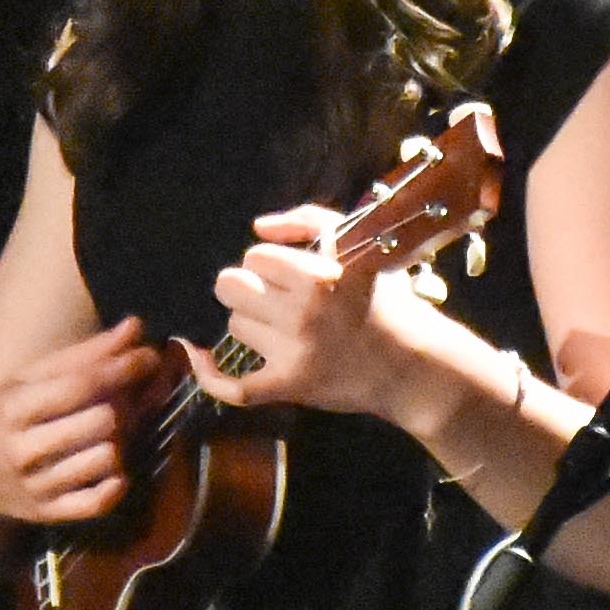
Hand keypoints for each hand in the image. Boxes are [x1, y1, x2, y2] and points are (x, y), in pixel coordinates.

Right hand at [0, 313, 171, 531]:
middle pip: (101, 421)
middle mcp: (25, 449)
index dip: (123, 368)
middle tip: (128, 396)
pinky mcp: (48, 513)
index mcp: (16, 407)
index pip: (81, 385)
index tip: (148, 356)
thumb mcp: (27, 379)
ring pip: (106, 459)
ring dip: (122, 440)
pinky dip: (116, 483)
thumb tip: (134, 328)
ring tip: (115, 429)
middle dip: (125, 403)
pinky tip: (113, 466)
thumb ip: (82, 355)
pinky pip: (98, 501)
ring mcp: (38, 486)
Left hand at [197, 198, 469, 424]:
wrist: (412, 364)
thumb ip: (307, 222)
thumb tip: (256, 228)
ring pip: (235, 326)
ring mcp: (294, 353)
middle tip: (269, 297)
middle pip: (230, 288)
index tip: (285, 274)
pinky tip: (196, 355)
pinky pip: (232, 386)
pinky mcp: (290, 387)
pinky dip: (209, 374)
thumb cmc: (384, 301)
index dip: (266, 262)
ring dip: (251, 323)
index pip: (254, 256)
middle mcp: (302, 314)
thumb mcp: (356, 245)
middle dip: (244, 287)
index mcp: (317, 276)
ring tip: (283, 328)